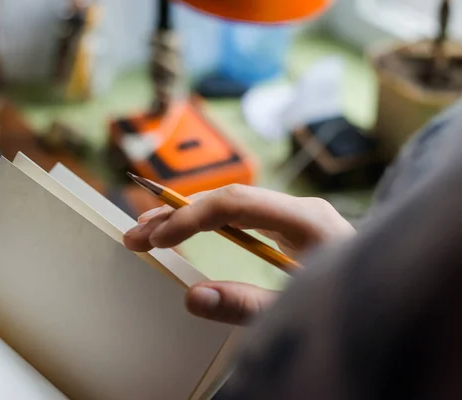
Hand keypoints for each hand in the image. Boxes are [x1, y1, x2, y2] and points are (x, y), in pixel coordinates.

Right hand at [123, 184, 354, 324]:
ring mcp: (293, 216)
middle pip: (226, 200)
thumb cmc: (353, 306)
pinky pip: (239, 217)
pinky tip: (181, 231)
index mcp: (306, 220)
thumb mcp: (299, 311)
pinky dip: (205, 224)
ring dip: (185, 216)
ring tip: (146, 233)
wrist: (391, 299)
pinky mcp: (289, 228)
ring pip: (229, 206)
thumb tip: (192, 297)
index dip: (189, 217)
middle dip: (176, 214)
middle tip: (135, 235)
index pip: (235, 204)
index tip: (156, 239)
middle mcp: (297, 209)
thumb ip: (248, 306)